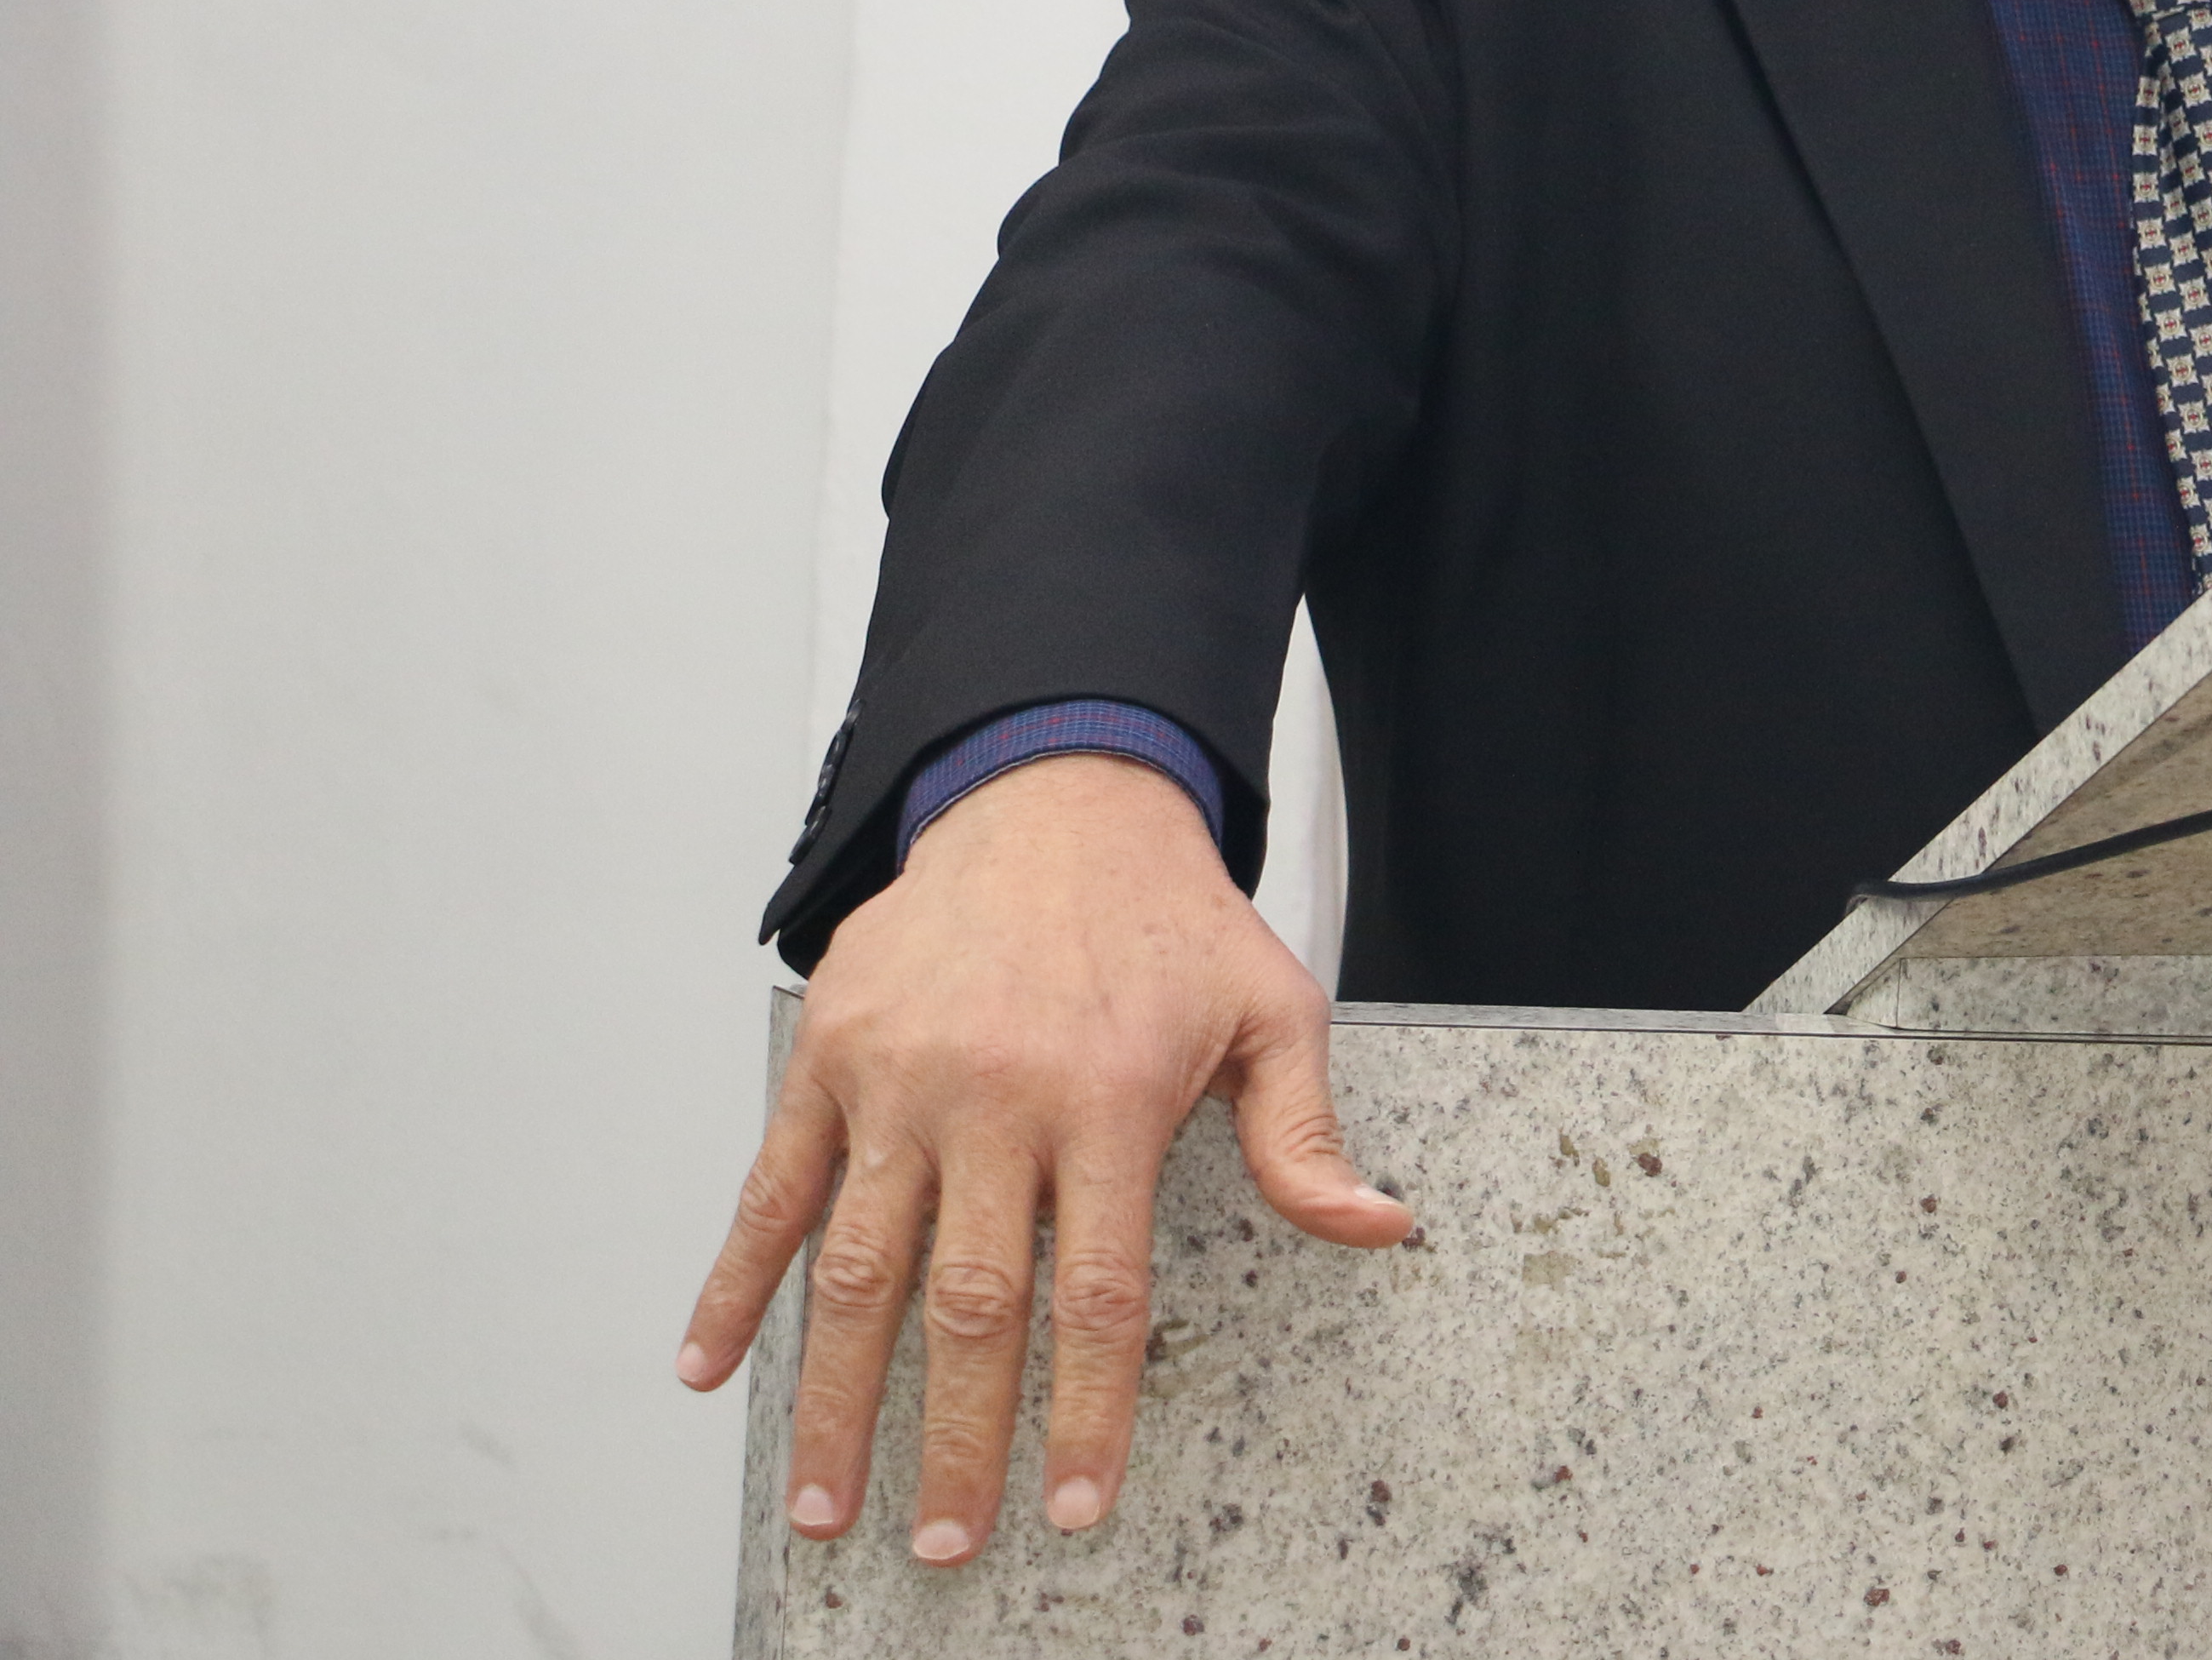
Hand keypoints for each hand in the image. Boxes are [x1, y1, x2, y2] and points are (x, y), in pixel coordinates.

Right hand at [675, 752, 1411, 1562]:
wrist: (1054, 796)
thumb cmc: (1164, 915)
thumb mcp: (1272, 1008)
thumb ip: (1306, 1134)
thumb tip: (1375, 1227)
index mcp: (1107, 1099)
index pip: (1097, 1293)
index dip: (1084, 1412)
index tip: (1073, 1503)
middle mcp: (995, 1098)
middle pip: (970, 1306)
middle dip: (955, 1441)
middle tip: (950, 1540)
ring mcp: (900, 1080)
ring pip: (859, 1270)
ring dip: (836, 1399)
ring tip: (829, 1503)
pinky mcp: (830, 1058)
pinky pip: (772, 1190)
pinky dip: (734, 1285)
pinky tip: (711, 1367)